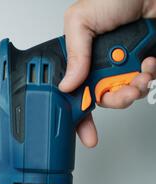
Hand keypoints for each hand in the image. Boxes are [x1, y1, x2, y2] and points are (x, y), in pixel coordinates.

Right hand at [60, 0, 155, 146]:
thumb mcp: (82, 19)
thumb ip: (74, 53)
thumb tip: (67, 84)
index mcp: (82, 57)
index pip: (75, 92)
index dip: (78, 115)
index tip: (84, 133)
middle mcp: (102, 64)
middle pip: (102, 100)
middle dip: (113, 102)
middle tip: (121, 95)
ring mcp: (123, 67)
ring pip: (124, 96)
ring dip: (132, 91)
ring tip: (138, 77)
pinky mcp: (143, 67)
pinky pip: (145, 86)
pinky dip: (149, 78)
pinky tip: (148, 63)